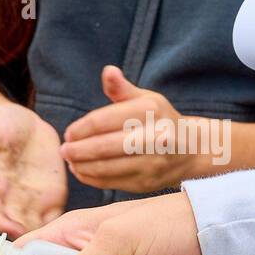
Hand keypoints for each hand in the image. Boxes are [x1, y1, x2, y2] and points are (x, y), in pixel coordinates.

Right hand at [0, 102, 66, 237]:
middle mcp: (8, 202)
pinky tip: (74, 223)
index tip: (15, 228)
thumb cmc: (1, 126)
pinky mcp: (51, 197)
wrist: (24, 125)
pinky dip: (64, 225)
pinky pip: (57, 217)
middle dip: (28, 237)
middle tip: (43, 240)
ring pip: (38, 228)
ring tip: (62, 237)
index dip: (2, 226)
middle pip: (16, 229)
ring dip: (47, 235)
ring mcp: (31, 202)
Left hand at [62, 66, 218, 191]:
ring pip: (106, 167)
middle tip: (63, 150)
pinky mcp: (146, 183)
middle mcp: (154, 137)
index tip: (68, 133)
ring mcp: (151, 163)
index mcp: (150, 111)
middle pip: (104, 146)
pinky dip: (91, 178)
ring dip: (81, 165)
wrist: (191, 150)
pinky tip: (81, 171)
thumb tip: (108, 71)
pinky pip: (111, 183)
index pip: (105, 120)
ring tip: (70, 160)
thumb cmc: (160, 120)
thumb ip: (121, 89)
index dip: (81, 128)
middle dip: (78, 150)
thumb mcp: (145, 99)